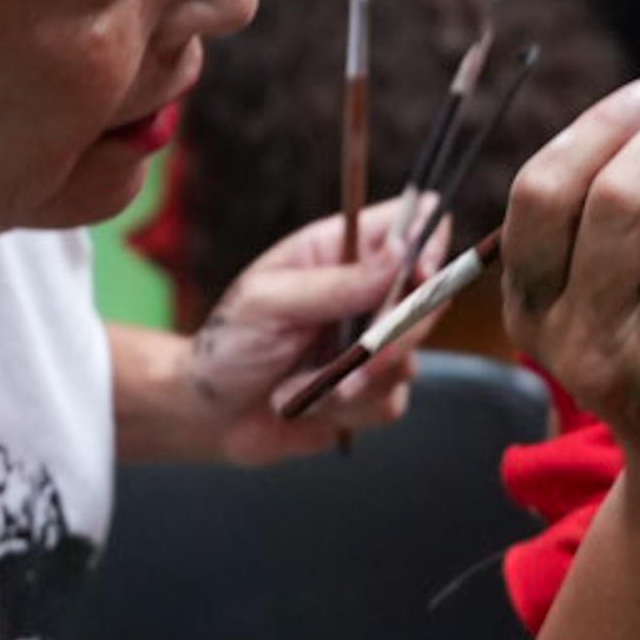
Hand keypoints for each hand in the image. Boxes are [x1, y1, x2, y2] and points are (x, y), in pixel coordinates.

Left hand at [181, 196, 434, 462]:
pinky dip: (346, 411)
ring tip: (300, 386)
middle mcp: (365, 292)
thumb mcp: (269, 302)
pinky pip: (390, 403)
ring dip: (355, 382)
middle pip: (429, 297)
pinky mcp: (372, 392)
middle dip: (395, 335)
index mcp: (339, 250)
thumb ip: (337, 283)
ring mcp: (373, 343)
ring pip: (409, 360)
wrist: (210, 415)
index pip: (411, 223)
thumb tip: (401, 252)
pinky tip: (306, 405)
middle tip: (357, 358)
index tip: (419, 277)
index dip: (428, 244)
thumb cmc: (228, 344)